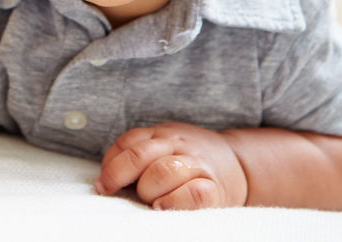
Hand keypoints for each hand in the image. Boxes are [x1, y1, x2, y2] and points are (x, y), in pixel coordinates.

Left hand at [94, 122, 247, 209]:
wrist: (239, 163)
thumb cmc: (190, 160)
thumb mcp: (165, 145)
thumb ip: (137, 154)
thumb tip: (102, 183)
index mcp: (163, 134)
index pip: (129, 142)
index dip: (111, 164)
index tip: (103, 185)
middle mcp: (178, 145)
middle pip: (140, 156)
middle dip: (121, 176)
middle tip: (117, 192)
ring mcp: (197, 165)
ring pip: (165, 172)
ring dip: (149, 189)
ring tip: (149, 200)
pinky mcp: (214, 188)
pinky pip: (193, 194)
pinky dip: (174, 202)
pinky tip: (164, 207)